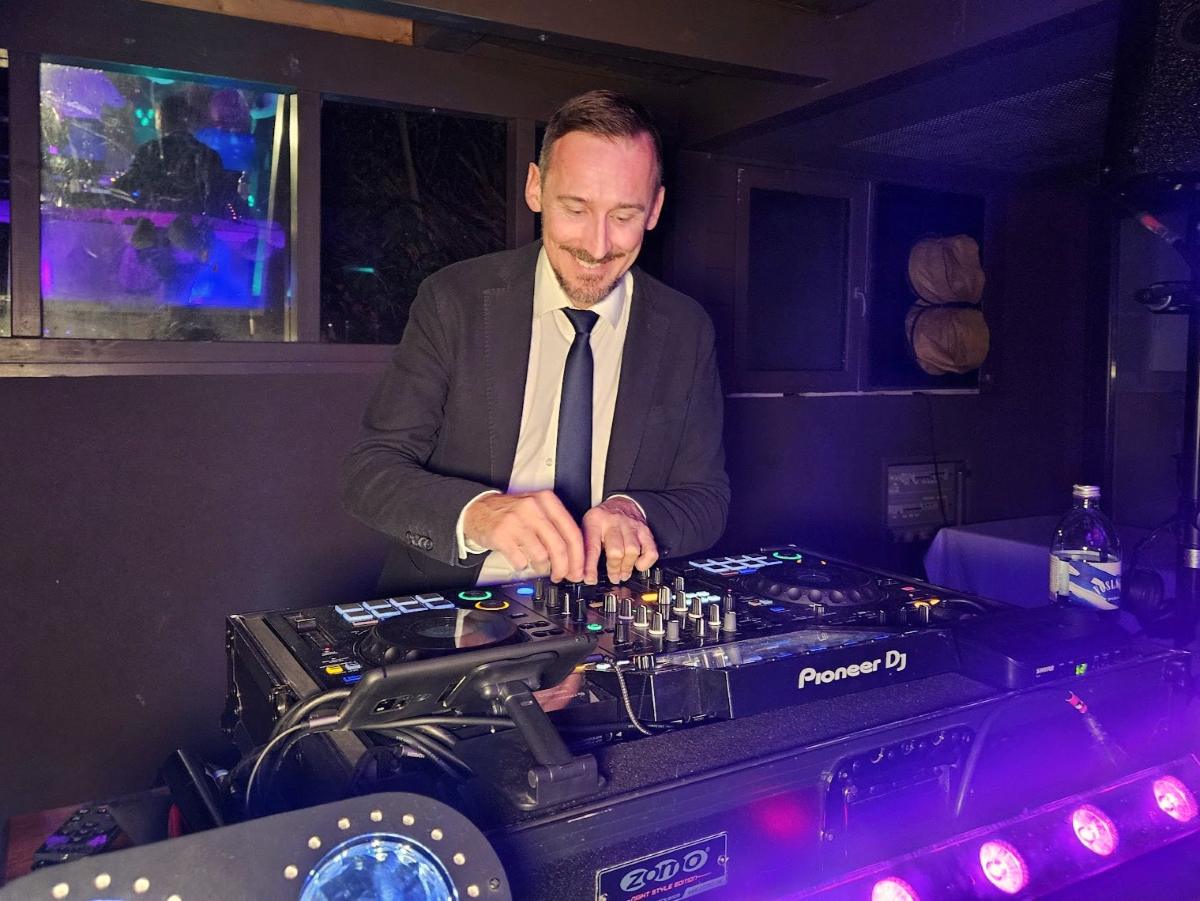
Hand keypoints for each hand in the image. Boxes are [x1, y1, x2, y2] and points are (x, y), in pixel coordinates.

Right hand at [463, 490, 583, 581]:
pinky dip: (522, 566)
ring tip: (538, 567)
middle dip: (563, 568)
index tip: (578, 570)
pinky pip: (520, 560)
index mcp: (547, 501)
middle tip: (561, 576)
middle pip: (559, 547)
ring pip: (541, 555)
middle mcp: (533, 508)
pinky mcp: (501, 534)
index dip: (578, 557)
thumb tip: (575, 557)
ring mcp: (516, 520)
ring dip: (542, 568)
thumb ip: (557, 528)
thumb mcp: (537, 510)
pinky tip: (520, 561)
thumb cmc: (511, 512)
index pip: (572, 532)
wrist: (478, 509)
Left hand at [582, 497, 657, 583]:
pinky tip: (638, 565)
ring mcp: (631, 526)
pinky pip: (650, 550)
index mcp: (595, 521)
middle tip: (612, 577)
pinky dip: (645, 562)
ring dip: (627, 567)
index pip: (592, 547)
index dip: (590, 567)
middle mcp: (614, 522)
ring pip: (632, 551)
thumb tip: (577, 573)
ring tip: (623, 574)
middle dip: (613, 568)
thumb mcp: (586, 527)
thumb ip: (583, 547)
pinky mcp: (645, 531)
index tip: (590, 579)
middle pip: (616, 551)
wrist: (622, 503)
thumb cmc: (602, 520)